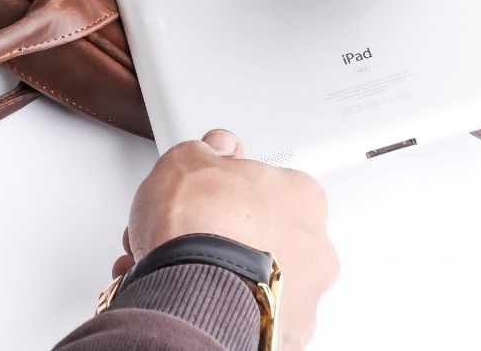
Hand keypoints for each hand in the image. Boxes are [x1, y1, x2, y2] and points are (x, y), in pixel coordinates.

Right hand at [111, 129, 338, 349]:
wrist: (191, 291)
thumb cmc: (200, 227)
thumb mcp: (188, 160)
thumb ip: (206, 151)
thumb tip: (215, 149)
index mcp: (303, 198)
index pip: (267, 186)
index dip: (226, 188)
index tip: (204, 193)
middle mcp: (313, 249)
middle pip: (261, 234)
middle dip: (219, 233)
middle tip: (181, 233)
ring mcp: (301, 298)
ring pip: (252, 277)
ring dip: (215, 270)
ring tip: (167, 269)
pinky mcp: (280, 337)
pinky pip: (246, 315)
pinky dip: (216, 305)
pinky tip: (180, 295)